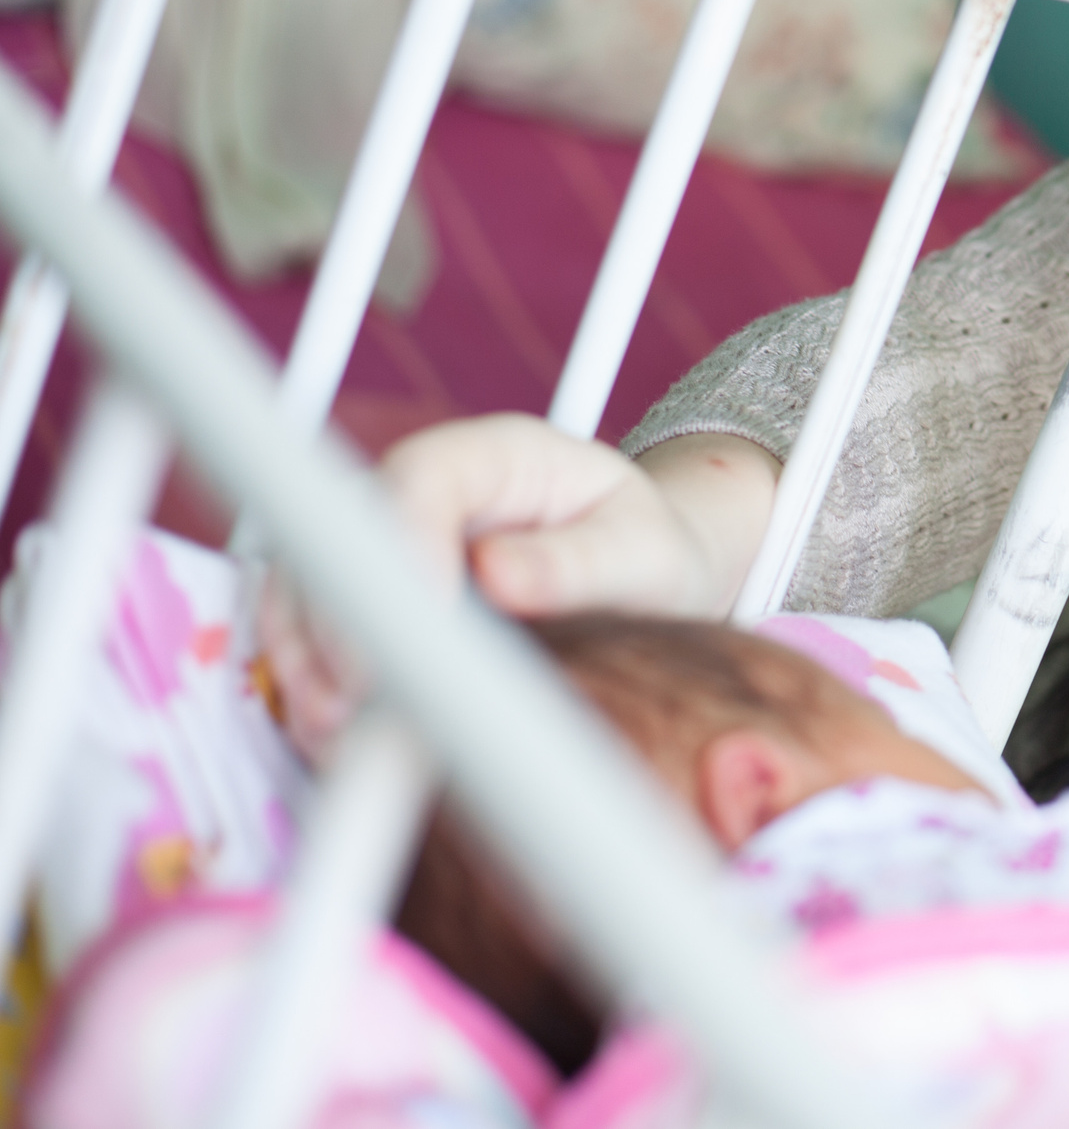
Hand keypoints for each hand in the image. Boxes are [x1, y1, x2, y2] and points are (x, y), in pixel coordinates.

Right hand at [259, 415, 780, 758]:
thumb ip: (578, 563)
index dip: (402, 551)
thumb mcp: (643, 552)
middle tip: (362, 703)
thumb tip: (498, 574)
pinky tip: (330, 735)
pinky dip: (308, 683)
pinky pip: (305, 631)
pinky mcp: (357, 596)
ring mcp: (379, 540)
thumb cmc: (643, 551)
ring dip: (308, 661)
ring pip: (301, 584)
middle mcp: (422, 488)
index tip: (414, 630)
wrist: (635, 573)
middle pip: (337, 533)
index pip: (421, 481)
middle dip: (338, 620)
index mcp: (495, 455)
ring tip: (338, 735)